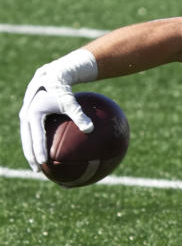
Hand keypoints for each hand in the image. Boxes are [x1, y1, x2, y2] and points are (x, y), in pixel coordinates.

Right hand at [19, 49, 97, 170]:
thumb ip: (79, 115)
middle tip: (38, 170)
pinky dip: (38, 143)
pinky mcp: (31, 116)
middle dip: (31, 156)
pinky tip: (48, 152)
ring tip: (40, 165)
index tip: (44, 163)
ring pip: (28, 138)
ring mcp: (27, 116)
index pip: (35, 136)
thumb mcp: (70, 101)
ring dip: (32, 151)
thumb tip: (91, 130)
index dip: (39, 150)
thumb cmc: (63, 88)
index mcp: (33, 114)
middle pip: (27, 140)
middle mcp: (26, 116)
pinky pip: (33, 133)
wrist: (52, 74)